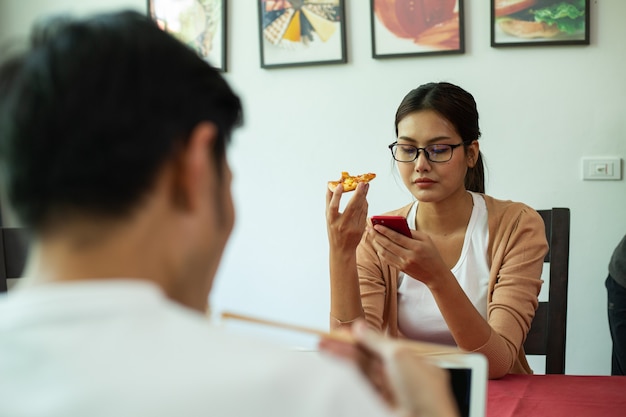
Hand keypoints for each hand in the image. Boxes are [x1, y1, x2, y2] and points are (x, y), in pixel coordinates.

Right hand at [319, 320, 458, 416]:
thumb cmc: (422, 391)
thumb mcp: (398, 355)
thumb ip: (376, 341)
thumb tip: (360, 327)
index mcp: (413, 362)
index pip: (382, 346)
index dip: (360, 338)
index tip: (342, 332)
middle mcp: (401, 376)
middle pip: (369, 358)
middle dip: (346, 347)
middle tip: (324, 340)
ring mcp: (390, 392)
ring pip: (362, 371)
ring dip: (343, 358)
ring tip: (323, 348)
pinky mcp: (379, 404)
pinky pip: (361, 385)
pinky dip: (348, 373)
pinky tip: (337, 363)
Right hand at [326, 182, 369, 250]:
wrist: (342, 249)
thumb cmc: (333, 231)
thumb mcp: (328, 217)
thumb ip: (329, 201)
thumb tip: (330, 185)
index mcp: (332, 220)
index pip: (333, 207)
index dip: (336, 196)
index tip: (340, 185)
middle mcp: (342, 224)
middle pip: (351, 207)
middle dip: (358, 194)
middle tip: (362, 183)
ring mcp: (352, 227)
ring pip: (360, 209)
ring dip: (364, 196)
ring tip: (365, 186)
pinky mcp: (360, 229)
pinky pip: (364, 213)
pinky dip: (365, 204)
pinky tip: (365, 198)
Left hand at [367, 225, 448, 287]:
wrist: (436, 275)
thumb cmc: (432, 254)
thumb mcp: (427, 240)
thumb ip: (412, 232)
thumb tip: (397, 225)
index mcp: (416, 247)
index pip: (397, 237)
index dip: (385, 231)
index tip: (376, 225)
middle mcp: (409, 256)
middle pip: (388, 245)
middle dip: (377, 235)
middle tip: (369, 228)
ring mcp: (404, 264)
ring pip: (385, 253)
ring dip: (376, 243)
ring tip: (372, 235)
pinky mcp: (401, 269)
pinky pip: (387, 260)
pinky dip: (381, 252)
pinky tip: (378, 245)